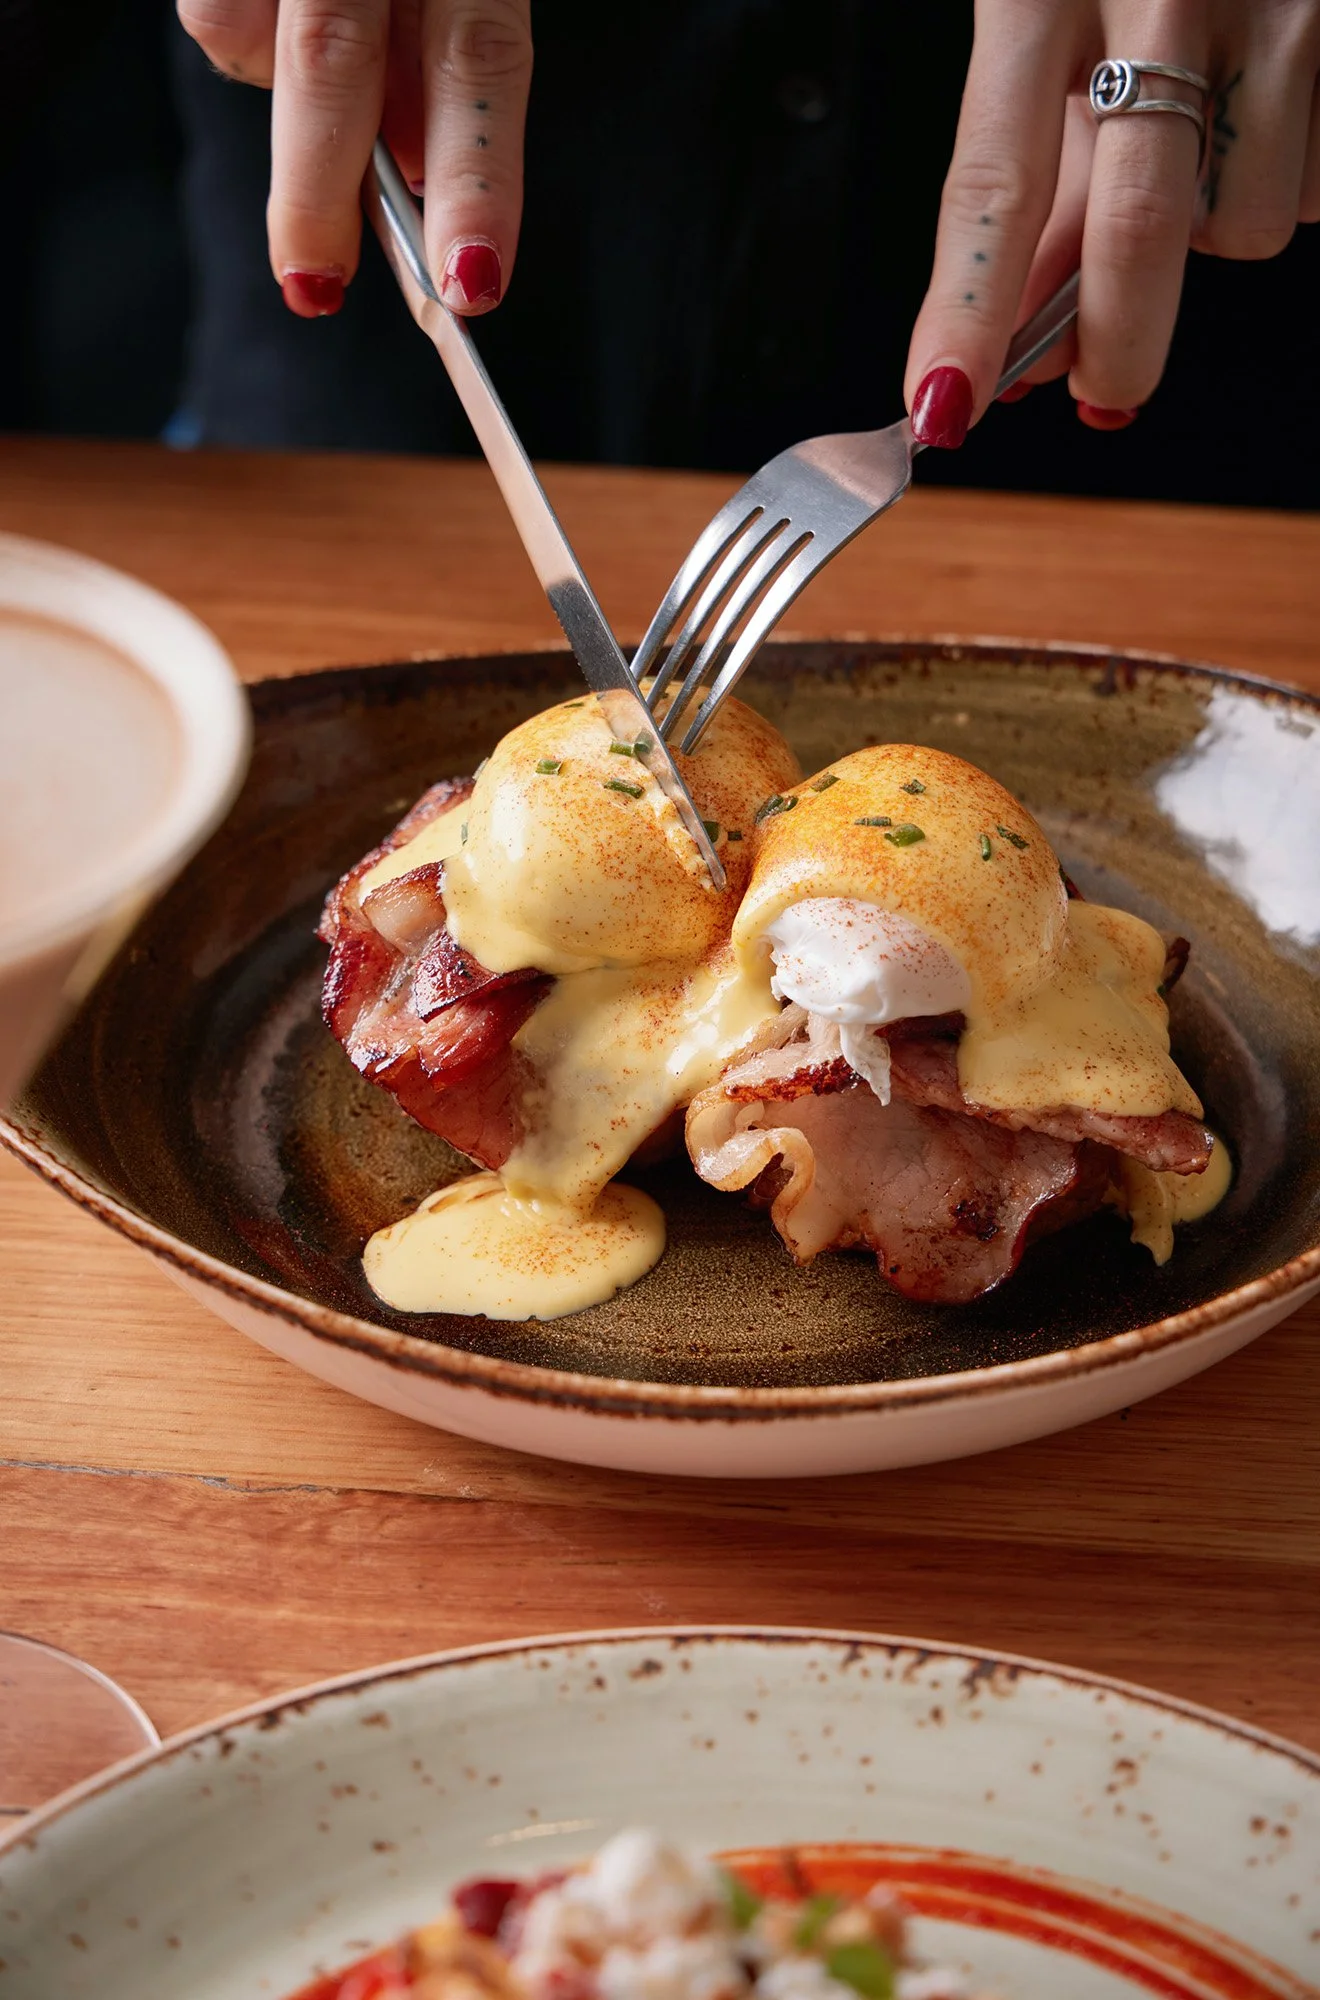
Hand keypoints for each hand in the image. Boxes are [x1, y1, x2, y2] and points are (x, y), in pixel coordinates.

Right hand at [176, 0, 531, 317]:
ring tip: (322, 113)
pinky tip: (279, 22)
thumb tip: (414, 181)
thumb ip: (443, 70)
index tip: (471, 279)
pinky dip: (247, 42)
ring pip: (251, 39)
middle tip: (316, 282)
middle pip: (336, 62)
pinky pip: (217, 15)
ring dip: (287, 111)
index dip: (478, 180)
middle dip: (322, 191)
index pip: (482, 63)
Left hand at [904, 1, 1319, 444]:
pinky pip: (1314, 188)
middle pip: (1137, 227)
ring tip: (1208, 138)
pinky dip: (1284, 181)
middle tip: (1103, 391)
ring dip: (1213, 229)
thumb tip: (1028, 341)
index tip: (943, 406)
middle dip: (1116, 342)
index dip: (970, 313)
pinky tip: (1267, 112)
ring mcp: (1286, 2)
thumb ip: (1042, 170)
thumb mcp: (1048, 14)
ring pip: (1242, 222)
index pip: (993, 183)